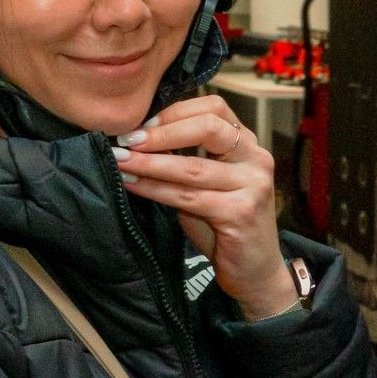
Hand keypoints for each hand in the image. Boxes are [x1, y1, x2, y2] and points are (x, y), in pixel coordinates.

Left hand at [112, 97, 291, 319]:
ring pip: (192, 167)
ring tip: (120, 160)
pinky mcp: (241, 213)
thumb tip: (138, 137)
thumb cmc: (224, 225)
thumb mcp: (207, 183)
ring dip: (150, 162)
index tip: (142, 124)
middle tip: (127, 139)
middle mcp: (256, 158)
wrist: (254, 270)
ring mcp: (253, 185)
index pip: (214, 107)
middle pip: (209, 126)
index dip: (175, 112)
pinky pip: (188, 197)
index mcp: (248, 144)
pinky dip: (155, 190)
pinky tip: (133, 185)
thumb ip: (185, 158)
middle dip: (162, 132)